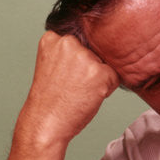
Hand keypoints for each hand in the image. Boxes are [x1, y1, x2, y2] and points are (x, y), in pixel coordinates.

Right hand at [17, 31, 120, 148]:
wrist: (45, 123)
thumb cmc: (51, 99)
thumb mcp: (53, 64)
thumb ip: (70, 51)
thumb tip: (103, 48)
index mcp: (53, 37)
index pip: (80, 41)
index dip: (76, 62)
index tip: (65, 75)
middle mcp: (69, 42)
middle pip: (94, 51)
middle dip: (89, 68)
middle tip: (71, 85)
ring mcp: (84, 56)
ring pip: (105, 64)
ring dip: (98, 78)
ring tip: (78, 91)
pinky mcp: (99, 72)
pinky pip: (115, 77)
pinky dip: (106, 89)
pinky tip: (87, 96)